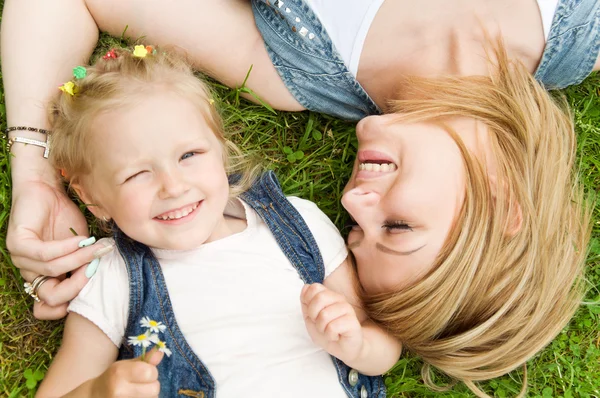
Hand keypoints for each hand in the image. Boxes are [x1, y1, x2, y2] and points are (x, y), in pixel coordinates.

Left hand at [7, 181, 100, 318]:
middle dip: (79, 285)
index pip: (50, 307)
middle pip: (52, 297)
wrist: (46, 188)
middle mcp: (30, 273)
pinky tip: (82, 239)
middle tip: (98, 267)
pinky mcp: (18, 244)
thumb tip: (103, 279)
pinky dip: (67, 248)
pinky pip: (45, 254)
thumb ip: (86, 264)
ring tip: (97, 248)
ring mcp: (21, 260)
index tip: (94, 289)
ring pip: (53, 271)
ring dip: (80, 259)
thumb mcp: (81, 247)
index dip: (72, 303)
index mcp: (45, 278)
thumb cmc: (64, 217)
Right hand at [90, 349, 163, 397]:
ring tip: (136, 392)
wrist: (94, 396)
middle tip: (139, 384)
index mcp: (119, 373)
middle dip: (151, 385)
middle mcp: (120, 390)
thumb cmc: (113, 378)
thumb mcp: (124, 365)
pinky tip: (135, 397)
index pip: (151, 373)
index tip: (143, 373)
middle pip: (155, 389)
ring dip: (149, 394)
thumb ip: (144, 360)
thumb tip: (160, 352)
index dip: (151, 372)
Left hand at [300, 283, 363, 362]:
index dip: (308, 303)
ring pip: (324, 315)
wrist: (342, 349)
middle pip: (319, 298)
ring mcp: (348, 310)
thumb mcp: (310, 318)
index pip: (314, 288)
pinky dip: (330, 335)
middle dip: (314, 315)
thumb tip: (305, 287)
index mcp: (330, 296)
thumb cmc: (326, 332)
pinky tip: (336, 336)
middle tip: (320, 324)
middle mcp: (340, 300)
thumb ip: (306, 303)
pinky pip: (332, 327)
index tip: (313, 314)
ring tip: (328, 331)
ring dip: (322, 328)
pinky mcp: (353, 323)